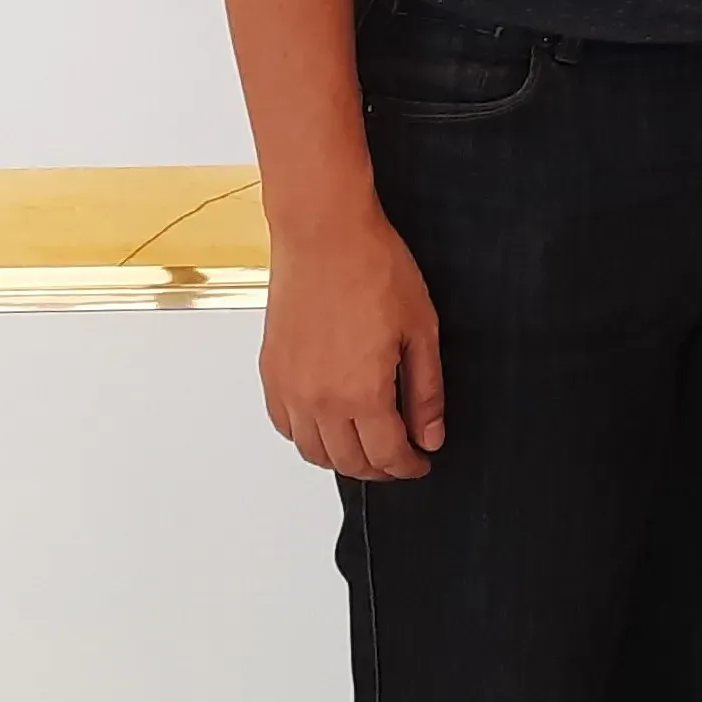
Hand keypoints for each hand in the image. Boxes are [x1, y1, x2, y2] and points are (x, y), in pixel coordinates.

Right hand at [261, 206, 443, 481]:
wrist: (323, 233)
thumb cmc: (374, 268)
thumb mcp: (421, 329)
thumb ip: (426, 390)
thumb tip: (431, 435)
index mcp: (362, 393)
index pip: (387, 454)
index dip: (408, 466)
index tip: (421, 462)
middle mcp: (320, 401)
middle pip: (349, 462)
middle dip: (379, 468)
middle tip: (399, 457)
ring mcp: (290, 389)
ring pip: (313, 452)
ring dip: (342, 459)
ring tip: (366, 446)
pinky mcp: (271, 372)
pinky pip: (285, 425)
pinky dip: (306, 437)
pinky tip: (326, 424)